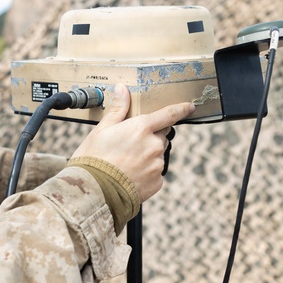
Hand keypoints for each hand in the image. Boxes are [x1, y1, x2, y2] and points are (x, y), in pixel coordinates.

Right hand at [71, 84, 194, 202]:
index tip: (189, 106)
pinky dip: (146, 172)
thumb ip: (118, 109)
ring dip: (148, 155)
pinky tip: (130, 174)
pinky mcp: (157, 181)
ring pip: (158, 154)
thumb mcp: (102, 130)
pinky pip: (155, 172)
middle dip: (151, 136)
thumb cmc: (94, 159)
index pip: (169, 114)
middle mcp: (154, 145)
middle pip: (161, 135)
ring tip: (126, 162)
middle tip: (130, 144)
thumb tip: (122, 89)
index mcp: (142, 128)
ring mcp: (157, 164)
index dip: (181, 109)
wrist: (95, 192)